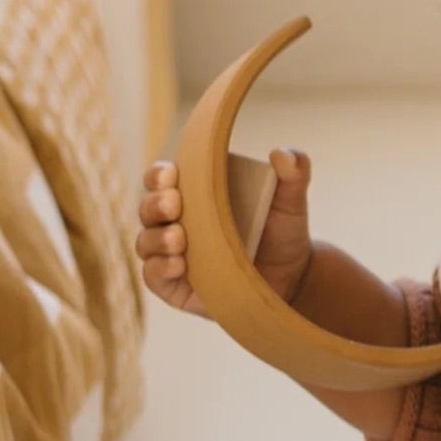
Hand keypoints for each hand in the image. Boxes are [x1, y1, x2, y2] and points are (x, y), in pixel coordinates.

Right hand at [134, 148, 315, 320]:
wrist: (294, 277)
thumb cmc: (284, 232)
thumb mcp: (291, 202)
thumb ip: (294, 173)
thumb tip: (284, 154)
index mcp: (193, 194)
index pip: (160, 179)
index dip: (158, 175)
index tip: (172, 175)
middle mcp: (175, 222)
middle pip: (148, 208)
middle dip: (155, 204)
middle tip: (175, 204)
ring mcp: (172, 255)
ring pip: (145, 242)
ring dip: (156, 237)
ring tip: (180, 238)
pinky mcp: (175, 286)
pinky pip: (153, 276)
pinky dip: (159, 268)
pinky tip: (179, 264)